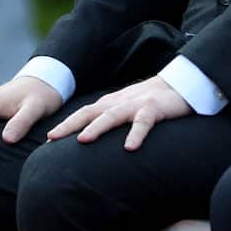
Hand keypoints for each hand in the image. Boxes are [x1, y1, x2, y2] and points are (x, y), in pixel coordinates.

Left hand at [46, 77, 190, 150]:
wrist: (182, 83)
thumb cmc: (152, 101)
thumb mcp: (128, 110)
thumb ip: (111, 120)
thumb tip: (92, 141)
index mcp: (111, 103)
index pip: (83, 113)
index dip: (66, 124)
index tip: (48, 139)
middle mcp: (119, 102)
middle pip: (90, 112)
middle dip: (70, 125)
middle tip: (52, 138)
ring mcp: (136, 104)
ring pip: (112, 115)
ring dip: (97, 127)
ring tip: (82, 140)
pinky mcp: (155, 108)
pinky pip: (144, 122)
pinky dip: (136, 134)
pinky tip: (130, 148)